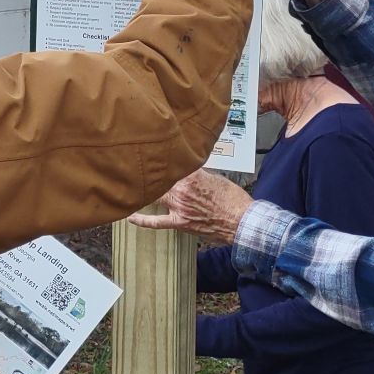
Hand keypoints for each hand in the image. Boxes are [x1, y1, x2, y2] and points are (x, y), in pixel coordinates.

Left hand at [128, 169, 253, 242]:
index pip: (173, 163)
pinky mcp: (180, 222)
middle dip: (150, 172)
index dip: (164, 157)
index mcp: (192, 175)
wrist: (242, 221)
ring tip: (133, 185)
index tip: (155, 150)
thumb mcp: (218, 178)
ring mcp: (179, 207)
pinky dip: (143, 220)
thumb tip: (190, 170)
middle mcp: (182, 190)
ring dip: (146, 191)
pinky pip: (157, 222)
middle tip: (138, 165)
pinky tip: (131, 217)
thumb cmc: (234, 199)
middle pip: (160, 178)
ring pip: (156, 196)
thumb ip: (200, 174)